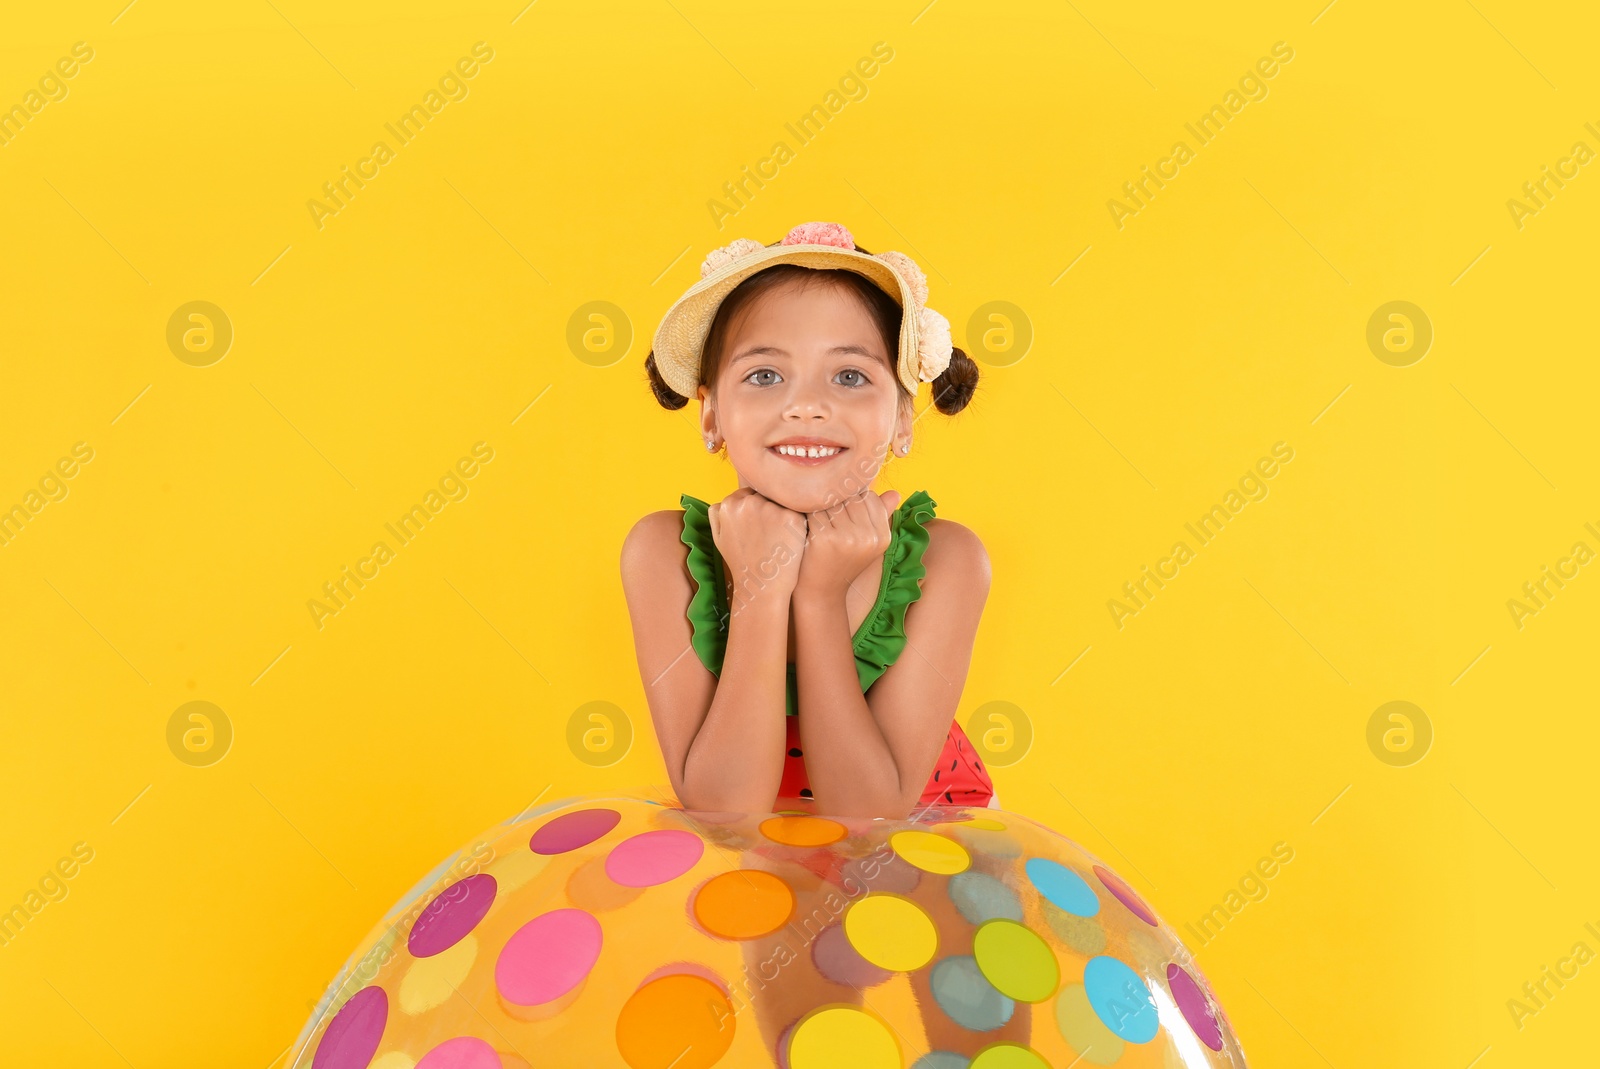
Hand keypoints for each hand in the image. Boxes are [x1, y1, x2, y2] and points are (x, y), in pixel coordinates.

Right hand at [707, 487, 808, 612]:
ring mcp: (771, 509)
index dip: (757, 508)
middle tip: (771, 534)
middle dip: (770, 509)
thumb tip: (722, 500)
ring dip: (784, 515)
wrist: (762, 587)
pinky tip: (791, 540)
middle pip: (766, 495)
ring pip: (782, 502)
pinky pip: (798, 512)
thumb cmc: (742, 563)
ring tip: (780, 538)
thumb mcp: (718, 538)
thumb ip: (717, 515)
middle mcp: (748, 502)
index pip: (749, 492)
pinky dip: (797, 524)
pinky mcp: (792, 518)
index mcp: (729, 505)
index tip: (760, 526)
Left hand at [795, 488, 901, 602]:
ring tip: (815, 515)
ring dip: (821, 504)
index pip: (870, 498)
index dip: (853, 498)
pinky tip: (805, 522)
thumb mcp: (868, 542)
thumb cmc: (843, 562)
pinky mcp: (825, 539)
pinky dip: (808, 513)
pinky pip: (816, 511)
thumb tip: (895, 493)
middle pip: (851, 498)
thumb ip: (880, 515)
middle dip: (837, 499)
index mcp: (883, 536)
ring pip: (833, 502)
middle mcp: (869, 537)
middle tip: (825, 509)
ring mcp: (847, 538)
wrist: (821, 592)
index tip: (841, 509)